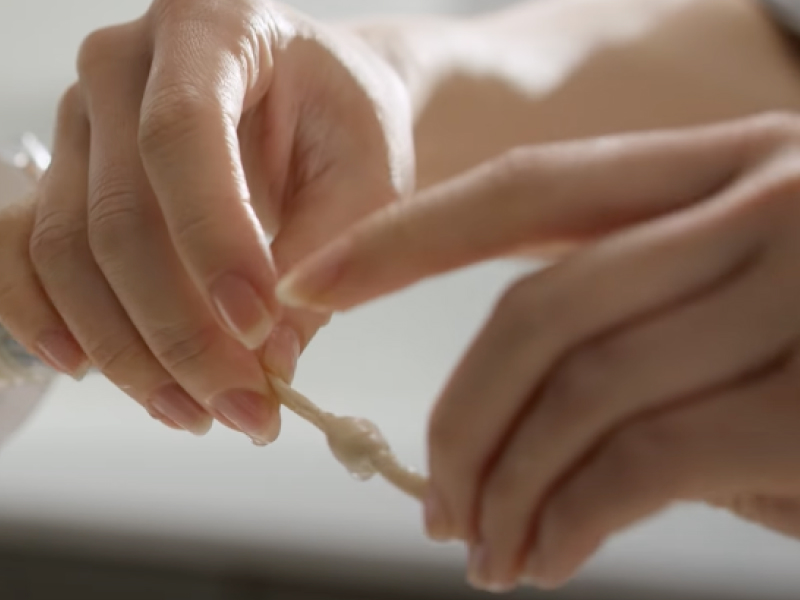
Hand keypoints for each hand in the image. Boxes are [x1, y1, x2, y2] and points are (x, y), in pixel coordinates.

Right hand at [0, 0, 412, 441]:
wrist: (313, 102)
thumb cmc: (345, 126)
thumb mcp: (367, 176)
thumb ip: (328, 255)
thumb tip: (270, 363)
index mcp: (213, 27)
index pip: (183, 134)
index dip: (213, 242)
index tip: (259, 332)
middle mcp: (125, 65)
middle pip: (119, 214)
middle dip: (180, 331)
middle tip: (243, 406)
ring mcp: (82, 120)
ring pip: (69, 250)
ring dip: (128, 349)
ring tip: (196, 411)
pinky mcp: (65, 174)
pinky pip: (22, 251)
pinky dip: (46, 317)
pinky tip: (92, 369)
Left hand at [275, 112, 799, 588]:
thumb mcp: (753, 302)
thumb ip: (645, 328)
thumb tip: (513, 423)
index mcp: (724, 166)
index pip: (527, 189)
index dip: (407, 238)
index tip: (317, 284)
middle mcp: (764, 207)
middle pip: (537, 309)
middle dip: (458, 418)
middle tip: (431, 498)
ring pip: (575, 391)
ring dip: (501, 482)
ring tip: (478, 545)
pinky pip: (634, 465)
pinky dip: (563, 520)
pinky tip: (539, 558)